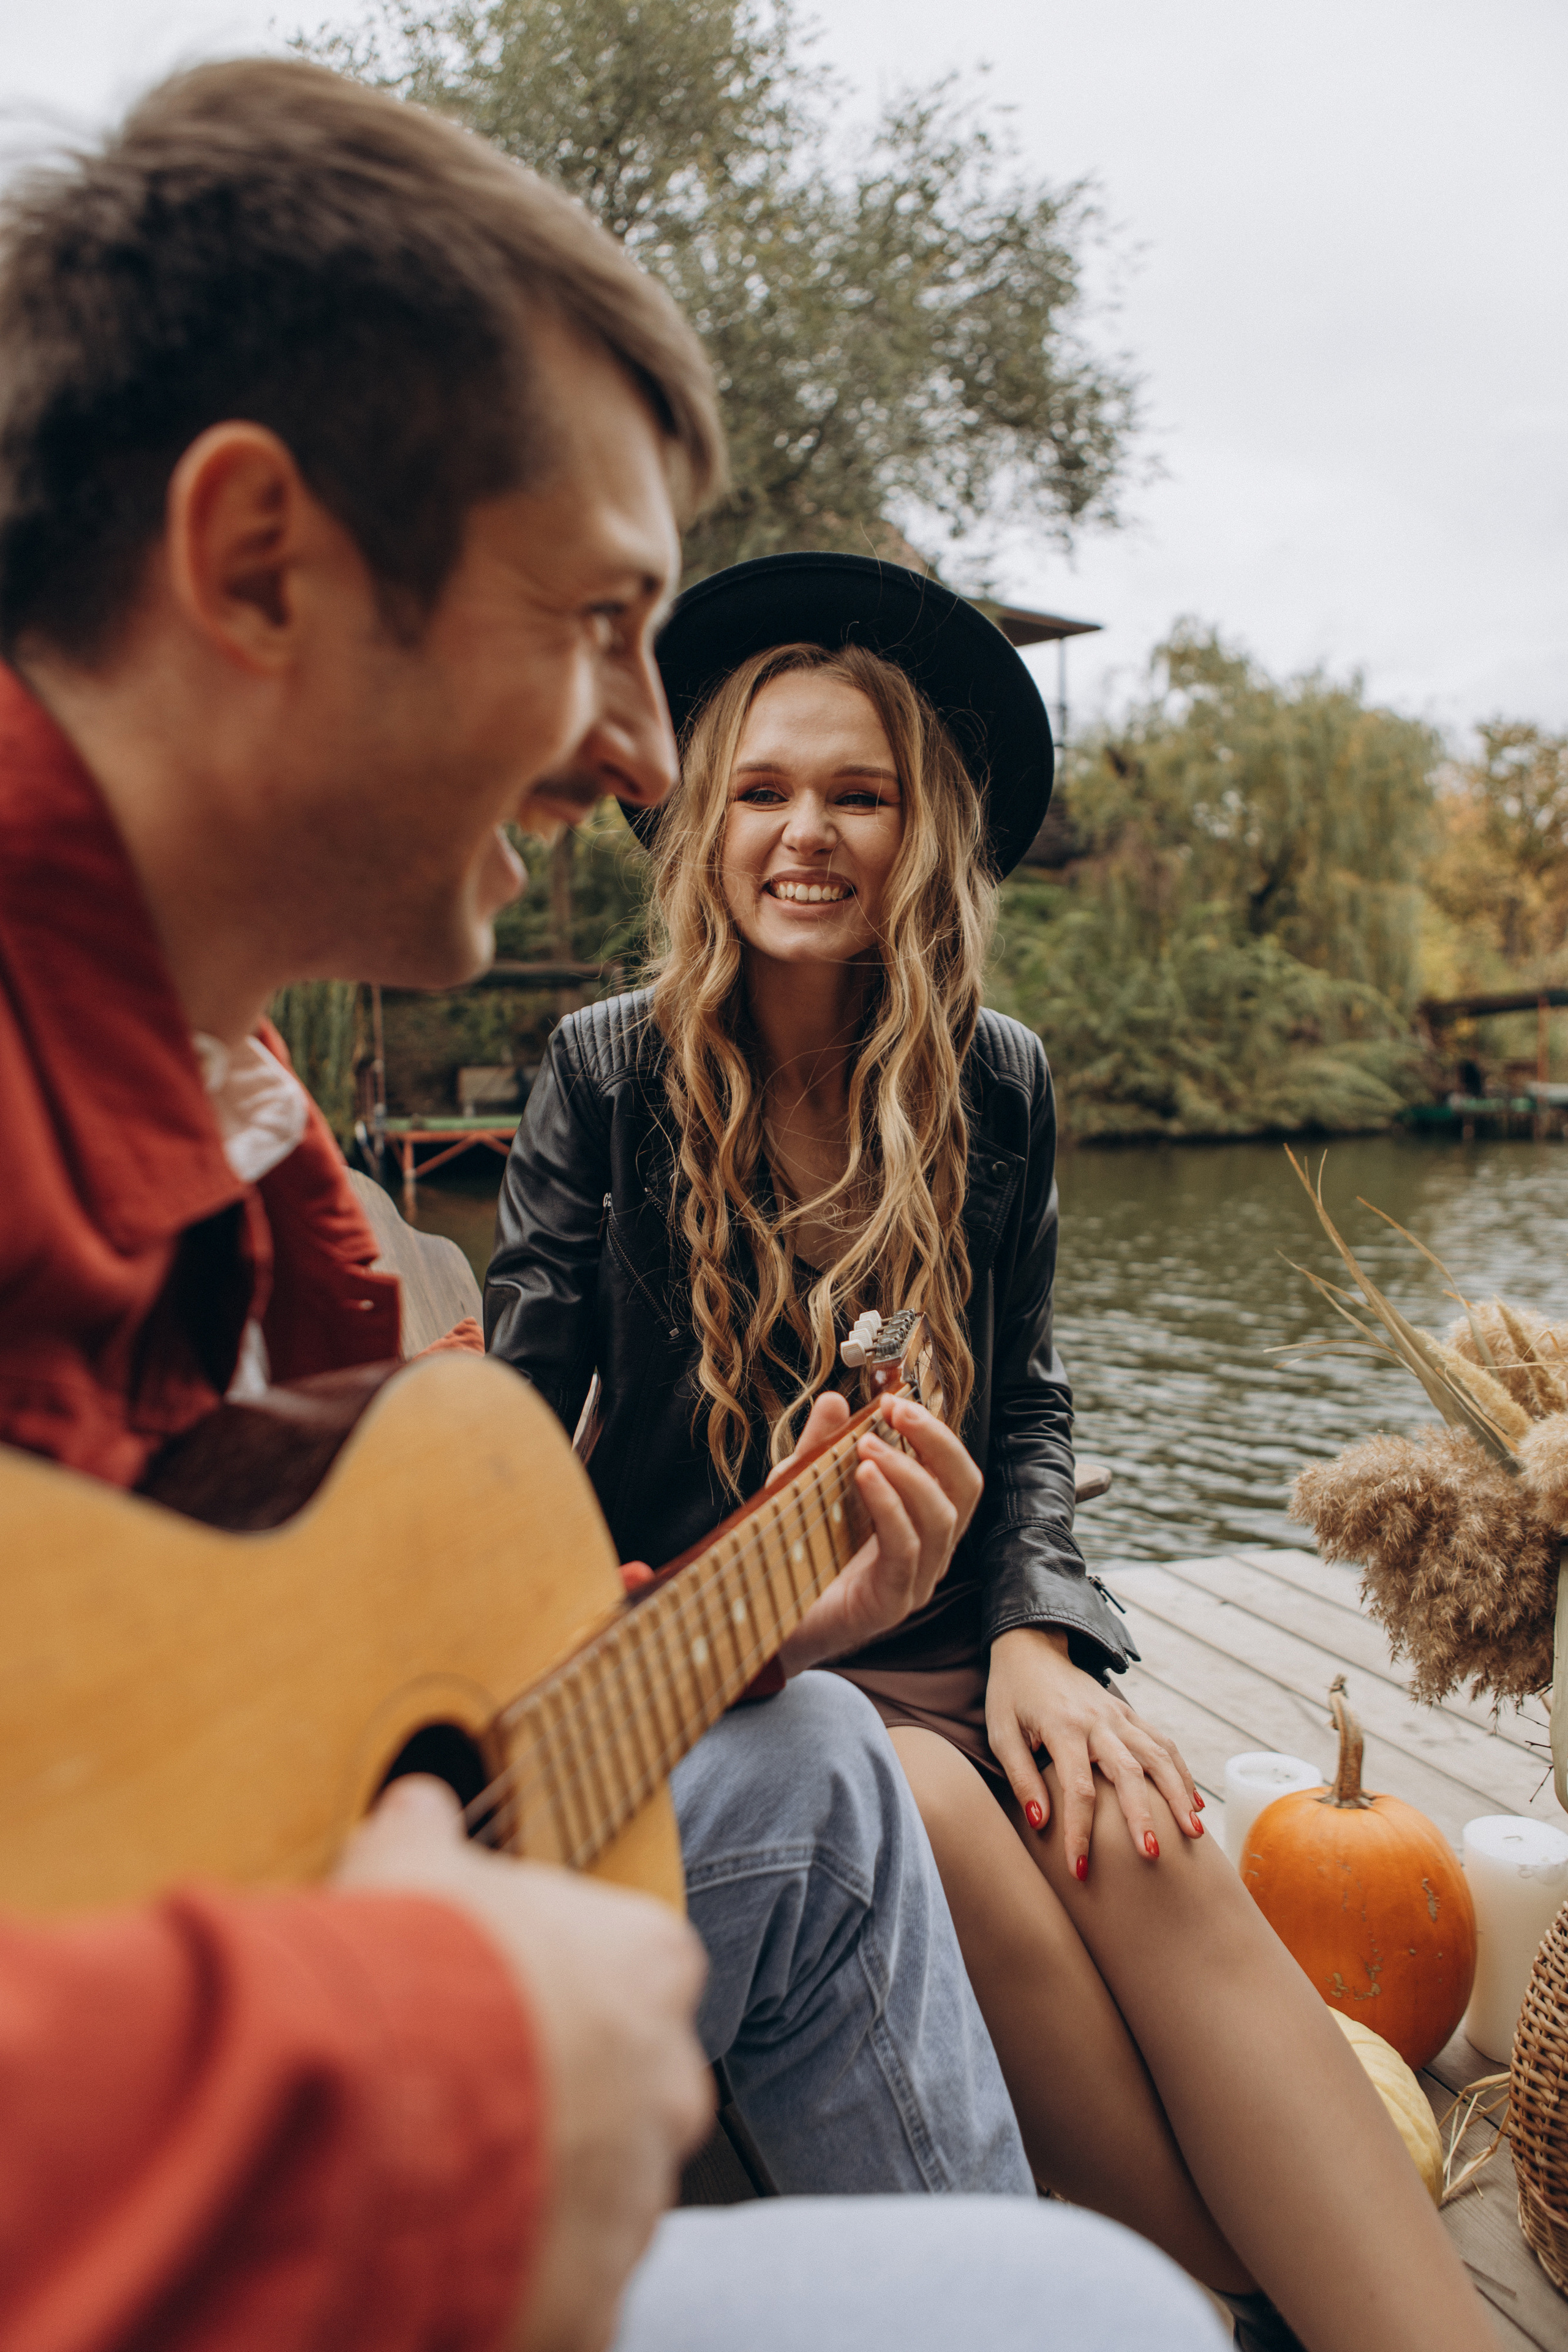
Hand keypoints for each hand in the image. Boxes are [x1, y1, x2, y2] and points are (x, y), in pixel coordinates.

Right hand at [335, 1777, 712, 2351]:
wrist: (388, 2103)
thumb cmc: (414, 1965)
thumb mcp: (412, 1868)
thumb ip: (427, 1830)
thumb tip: (418, 1797)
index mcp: (652, 1965)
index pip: (640, 1972)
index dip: (560, 1982)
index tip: (497, 1995)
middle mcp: (673, 2081)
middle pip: (632, 2089)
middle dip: (564, 2094)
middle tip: (467, 2093)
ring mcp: (642, 2195)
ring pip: (600, 2194)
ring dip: (536, 2187)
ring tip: (434, 2173)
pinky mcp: (595, 2297)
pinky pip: (563, 2290)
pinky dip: (514, 2278)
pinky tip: (439, 2245)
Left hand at [771, 1390, 981, 1673]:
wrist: (760, 1620)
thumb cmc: (792, 1555)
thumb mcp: (803, 1488)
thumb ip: (820, 1447)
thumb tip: (835, 1399)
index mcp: (919, 1522)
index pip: (954, 1472)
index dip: (936, 1433)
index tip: (896, 1400)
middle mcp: (928, 1551)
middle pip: (965, 1489)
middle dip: (937, 1442)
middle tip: (897, 1412)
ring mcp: (915, 1581)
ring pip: (941, 1517)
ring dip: (908, 1471)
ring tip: (867, 1446)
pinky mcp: (890, 1603)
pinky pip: (905, 1549)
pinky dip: (890, 1506)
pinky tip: (864, 1478)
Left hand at [984, 1627, 1201, 1878]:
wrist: (1032, 1646)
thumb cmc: (1011, 1696)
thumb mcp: (1001, 1732)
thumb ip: (1021, 1776)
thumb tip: (1040, 1822)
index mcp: (1063, 1727)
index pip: (1078, 1789)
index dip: (1080, 1832)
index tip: (1080, 1869)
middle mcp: (1098, 1721)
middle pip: (1127, 1772)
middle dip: (1142, 1817)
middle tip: (1152, 1856)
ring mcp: (1119, 1715)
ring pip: (1157, 1756)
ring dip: (1177, 1795)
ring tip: (1193, 1834)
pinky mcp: (1129, 1713)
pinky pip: (1162, 1743)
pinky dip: (1181, 1772)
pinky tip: (1195, 1803)